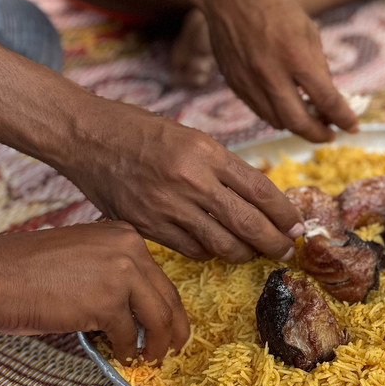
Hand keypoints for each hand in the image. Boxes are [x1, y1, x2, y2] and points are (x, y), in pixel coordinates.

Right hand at [0, 222, 188, 362]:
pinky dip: (128, 350)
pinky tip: (123, 357)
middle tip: (174, 347)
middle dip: (175, 328)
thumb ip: (113, 272)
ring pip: (157, 319)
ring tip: (151, 358)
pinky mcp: (107, 303)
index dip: (168, 305)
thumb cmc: (26, 269)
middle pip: (167, 297)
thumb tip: (135, 307)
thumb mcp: (83, 254)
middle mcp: (129, 250)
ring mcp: (121, 275)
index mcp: (125, 235)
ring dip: (157, 344)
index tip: (172, 324)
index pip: (160, 276)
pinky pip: (128, 335)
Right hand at [58, 98, 305, 262]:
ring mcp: (169, 206)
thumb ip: (223, 168)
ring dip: (244, 253)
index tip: (298, 226)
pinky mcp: (148, 226)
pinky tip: (215, 248)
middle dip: (274, 242)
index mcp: (207, 152)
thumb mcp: (191, 137)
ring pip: (222, 244)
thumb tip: (259, 200)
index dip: (285, 214)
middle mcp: (192, 180)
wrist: (86, 136)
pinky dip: (209, 253)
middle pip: (248, 223)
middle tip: (287, 250)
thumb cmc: (141, 132)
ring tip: (254, 253)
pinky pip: (192, 250)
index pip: (261, 191)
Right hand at [201, 0, 357, 141]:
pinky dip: (277, 114)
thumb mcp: (307, 28)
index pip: (326, 99)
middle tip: (330, 134)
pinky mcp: (234, 83)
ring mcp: (248, 81)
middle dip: (318, 134)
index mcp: (295, 55)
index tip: (352, 126)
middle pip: (298, 122)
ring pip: (276, 121)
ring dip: (297, 125)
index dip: (343, 118)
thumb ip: (319, 66)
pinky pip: (259, 110)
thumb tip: (328, 98)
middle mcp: (270, 74)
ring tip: (311, 119)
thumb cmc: (273, 3)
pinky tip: (287, 105)